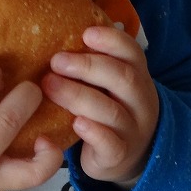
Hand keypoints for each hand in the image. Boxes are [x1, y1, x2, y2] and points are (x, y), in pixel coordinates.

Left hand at [43, 25, 159, 183]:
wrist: (127, 157)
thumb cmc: (107, 111)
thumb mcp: (108, 86)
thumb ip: (92, 65)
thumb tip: (52, 34)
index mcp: (138, 77)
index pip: (132, 53)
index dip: (111, 41)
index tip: (85, 34)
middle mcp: (140, 102)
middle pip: (123, 78)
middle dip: (88, 66)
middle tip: (56, 61)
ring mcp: (132, 130)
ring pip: (112, 112)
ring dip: (79, 96)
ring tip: (50, 86)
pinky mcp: (119, 155)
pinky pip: (110, 144)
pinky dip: (93, 132)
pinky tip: (75, 123)